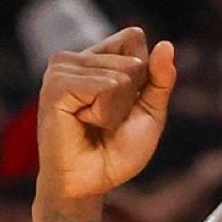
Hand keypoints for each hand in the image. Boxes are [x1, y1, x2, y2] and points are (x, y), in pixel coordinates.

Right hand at [36, 27, 176, 201]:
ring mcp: (61, 68)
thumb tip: (166, 45)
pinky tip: (84, 122)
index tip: (126, 105)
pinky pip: (103, 87)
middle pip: (133, 60)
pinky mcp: (55, 85)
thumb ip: (160, 80)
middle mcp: (76, 58)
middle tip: (106, 121)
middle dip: (130, 99)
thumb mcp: (150, 113)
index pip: (133, 38)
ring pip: (119, 75)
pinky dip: (104, 113)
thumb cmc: (118, 151)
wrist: (91, 182)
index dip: (144, 76)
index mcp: (97, 58)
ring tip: (93, 123)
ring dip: (116, 109)